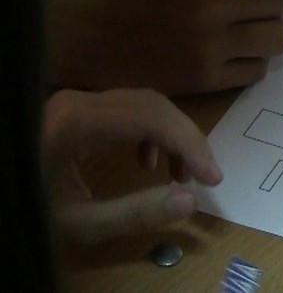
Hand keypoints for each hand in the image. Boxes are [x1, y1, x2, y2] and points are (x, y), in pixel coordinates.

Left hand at [43, 88, 221, 243]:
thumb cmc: (26, 214)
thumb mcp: (78, 224)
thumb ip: (134, 213)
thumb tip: (190, 200)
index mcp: (76, 124)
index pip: (151, 118)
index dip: (190, 144)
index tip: (212, 178)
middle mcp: (77, 102)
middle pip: (151, 105)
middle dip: (185, 139)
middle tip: (205, 175)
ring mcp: (73, 103)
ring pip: (141, 104)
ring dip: (170, 134)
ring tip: (181, 174)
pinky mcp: (72, 111)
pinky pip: (124, 109)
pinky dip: (147, 131)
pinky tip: (147, 162)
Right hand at [47, 0, 282, 94]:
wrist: (86, 34)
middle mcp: (212, 4)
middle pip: (281, 3)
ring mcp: (208, 45)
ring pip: (277, 39)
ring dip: (271, 30)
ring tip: (249, 24)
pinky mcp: (203, 79)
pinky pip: (258, 70)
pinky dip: (255, 59)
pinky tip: (234, 48)